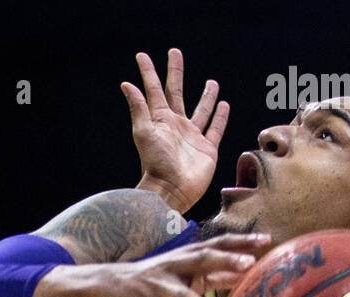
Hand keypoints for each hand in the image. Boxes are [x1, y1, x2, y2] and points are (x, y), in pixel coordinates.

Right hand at [32, 232, 269, 296]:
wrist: (109, 288)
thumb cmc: (154, 280)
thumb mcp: (183, 271)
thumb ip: (213, 272)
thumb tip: (247, 270)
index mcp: (187, 257)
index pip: (218, 244)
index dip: (242, 242)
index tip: (268, 241)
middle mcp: (176, 269)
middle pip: (204, 260)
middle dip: (226, 260)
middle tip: (249, 264)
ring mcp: (162, 292)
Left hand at [123, 48, 228, 214]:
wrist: (171, 191)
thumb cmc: (155, 163)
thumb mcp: (144, 132)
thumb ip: (138, 108)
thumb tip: (126, 84)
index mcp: (160, 120)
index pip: (154, 90)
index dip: (148, 73)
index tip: (141, 56)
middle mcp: (176, 126)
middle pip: (177, 92)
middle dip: (175, 73)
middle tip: (175, 52)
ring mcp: (192, 137)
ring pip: (201, 110)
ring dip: (206, 96)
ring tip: (212, 82)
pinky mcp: (207, 149)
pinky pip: (215, 129)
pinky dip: (220, 118)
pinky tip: (223, 106)